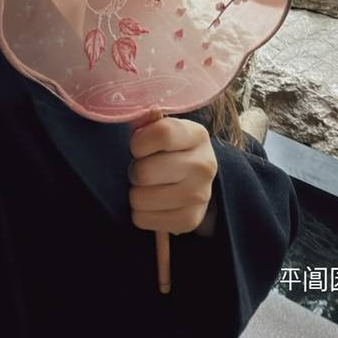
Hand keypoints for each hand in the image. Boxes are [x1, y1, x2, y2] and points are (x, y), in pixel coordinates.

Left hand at [129, 117, 217, 236]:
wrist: (197, 179)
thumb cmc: (172, 149)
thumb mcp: (165, 128)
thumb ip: (148, 122)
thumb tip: (134, 117)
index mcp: (197, 135)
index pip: (161, 135)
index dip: (138, 142)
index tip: (137, 146)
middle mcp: (203, 166)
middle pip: (144, 171)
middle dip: (135, 169)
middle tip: (143, 168)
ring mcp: (199, 196)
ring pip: (139, 198)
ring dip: (136, 192)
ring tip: (148, 185)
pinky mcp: (189, 221)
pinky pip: (141, 219)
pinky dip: (140, 212)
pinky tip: (153, 203)